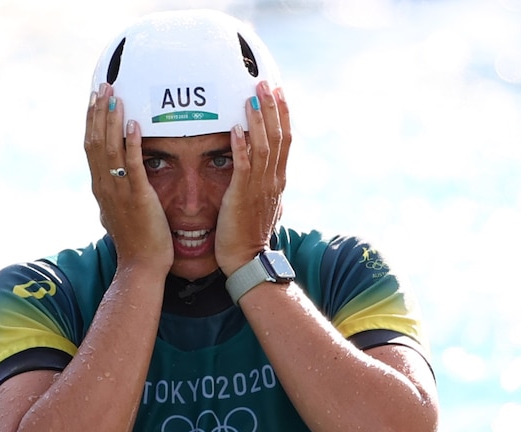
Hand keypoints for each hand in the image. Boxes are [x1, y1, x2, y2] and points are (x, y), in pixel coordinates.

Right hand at [84, 83, 173, 272]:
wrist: (141, 266)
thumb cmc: (136, 241)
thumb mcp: (120, 211)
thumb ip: (115, 194)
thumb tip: (111, 183)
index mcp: (100, 187)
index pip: (91, 147)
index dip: (92, 120)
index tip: (95, 98)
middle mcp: (104, 186)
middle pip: (95, 141)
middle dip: (98, 111)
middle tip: (103, 86)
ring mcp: (119, 191)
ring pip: (110, 148)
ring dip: (111, 119)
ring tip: (116, 95)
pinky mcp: (137, 197)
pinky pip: (132, 164)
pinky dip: (131, 142)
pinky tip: (134, 124)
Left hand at [215, 81, 291, 274]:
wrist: (248, 260)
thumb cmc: (249, 233)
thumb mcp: (262, 203)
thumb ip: (263, 184)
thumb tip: (264, 171)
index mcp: (278, 179)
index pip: (285, 140)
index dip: (283, 114)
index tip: (279, 93)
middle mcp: (273, 179)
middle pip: (278, 136)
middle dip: (272, 108)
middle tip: (265, 83)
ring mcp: (259, 187)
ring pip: (263, 146)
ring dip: (258, 119)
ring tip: (251, 96)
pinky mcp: (242, 195)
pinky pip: (244, 166)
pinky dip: (241, 146)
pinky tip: (235, 128)